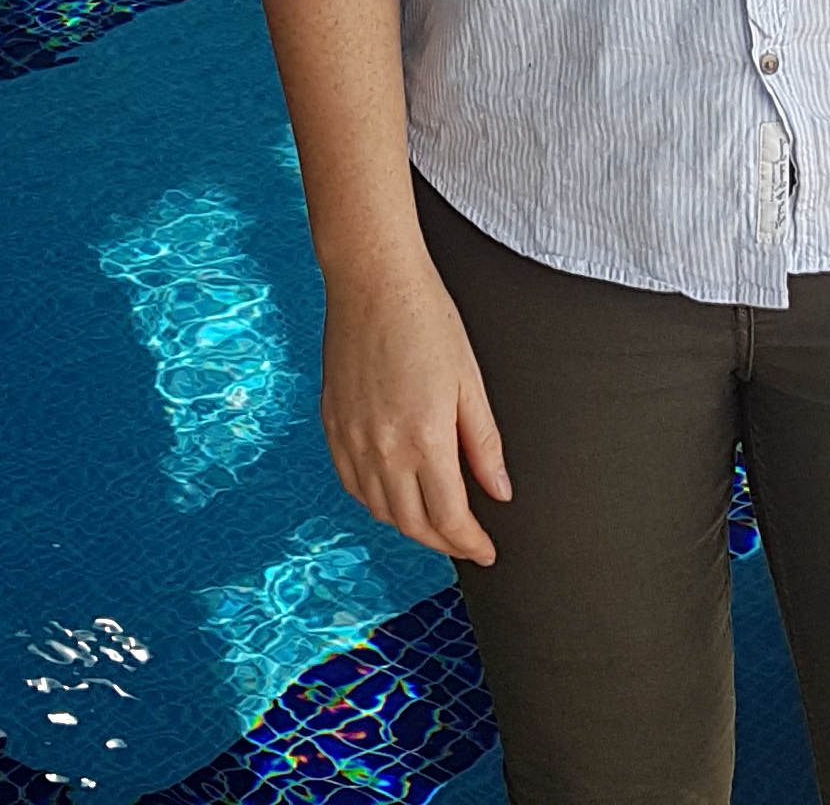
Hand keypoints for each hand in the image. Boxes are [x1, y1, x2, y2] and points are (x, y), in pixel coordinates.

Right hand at [318, 254, 511, 565]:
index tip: (485, 549)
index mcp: (424, 437)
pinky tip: (393, 493)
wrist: (373, 280)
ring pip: (379, 510)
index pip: (448, 516)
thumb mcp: (470, 382)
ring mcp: (351, 438)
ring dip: (409, 525)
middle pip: (412, 523)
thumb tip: (498, 490)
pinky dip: (375, 501)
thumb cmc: (426, 319)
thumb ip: (483, 444)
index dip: (470, 542)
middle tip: (466, 540)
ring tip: (434, 519)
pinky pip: (351, 484)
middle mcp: (382, 447)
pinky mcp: (332, 424)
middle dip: (443, 541)